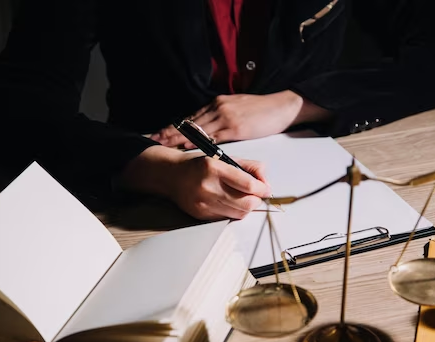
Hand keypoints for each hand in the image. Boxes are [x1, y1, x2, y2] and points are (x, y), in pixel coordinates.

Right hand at [120, 146, 271, 219]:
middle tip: (257, 194)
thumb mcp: (224, 158)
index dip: (263, 189)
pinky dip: (234, 211)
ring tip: (244, 197)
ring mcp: (203, 203)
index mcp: (214, 168)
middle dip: (257, 200)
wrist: (171, 176)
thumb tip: (265, 182)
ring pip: (240, 213)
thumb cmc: (199, 166)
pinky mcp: (201, 215)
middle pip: (247, 203)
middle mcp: (208, 187)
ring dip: (247, 207)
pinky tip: (230, 202)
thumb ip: (249, 167)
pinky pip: (227, 217)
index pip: (249, 185)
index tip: (266, 188)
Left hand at [153, 91, 330, 148]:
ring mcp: (226, 116)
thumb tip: (211, 131)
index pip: (191, 117)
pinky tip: (186, 146)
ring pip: (196, 128)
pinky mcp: (235, 127)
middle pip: (189, 122)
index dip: (174, 126)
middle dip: (169, 131)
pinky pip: (212, 136)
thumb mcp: (238, 109)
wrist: (282, 106)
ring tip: (162, 143)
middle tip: (152, 138)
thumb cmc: (262, 110)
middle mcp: (218, 107)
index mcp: (218, 103)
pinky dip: (197, 141)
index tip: (159, 132)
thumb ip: (223, 117)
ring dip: (177, 137)